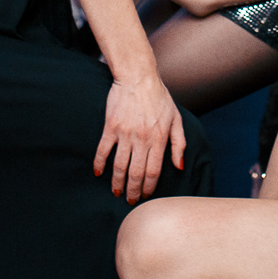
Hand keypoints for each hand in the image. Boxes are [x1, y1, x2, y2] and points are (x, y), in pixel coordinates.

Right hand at [94, 72, 186, 203]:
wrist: (138, 77)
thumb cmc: (159, 97)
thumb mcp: (176, 119)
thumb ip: (178, 144)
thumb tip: (179, 165)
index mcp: (158, 138)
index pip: (154, 170)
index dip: (149, 186)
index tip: (146, 195)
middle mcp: (142, 139)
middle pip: (136, 173)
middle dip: (133, 190)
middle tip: (130, 200)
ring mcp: (125, 133)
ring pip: (120, 165)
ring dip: (117, 182)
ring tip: (116, 192)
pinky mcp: (111, 127)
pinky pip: (103, 150)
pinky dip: (100, 163)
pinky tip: (99, 173)